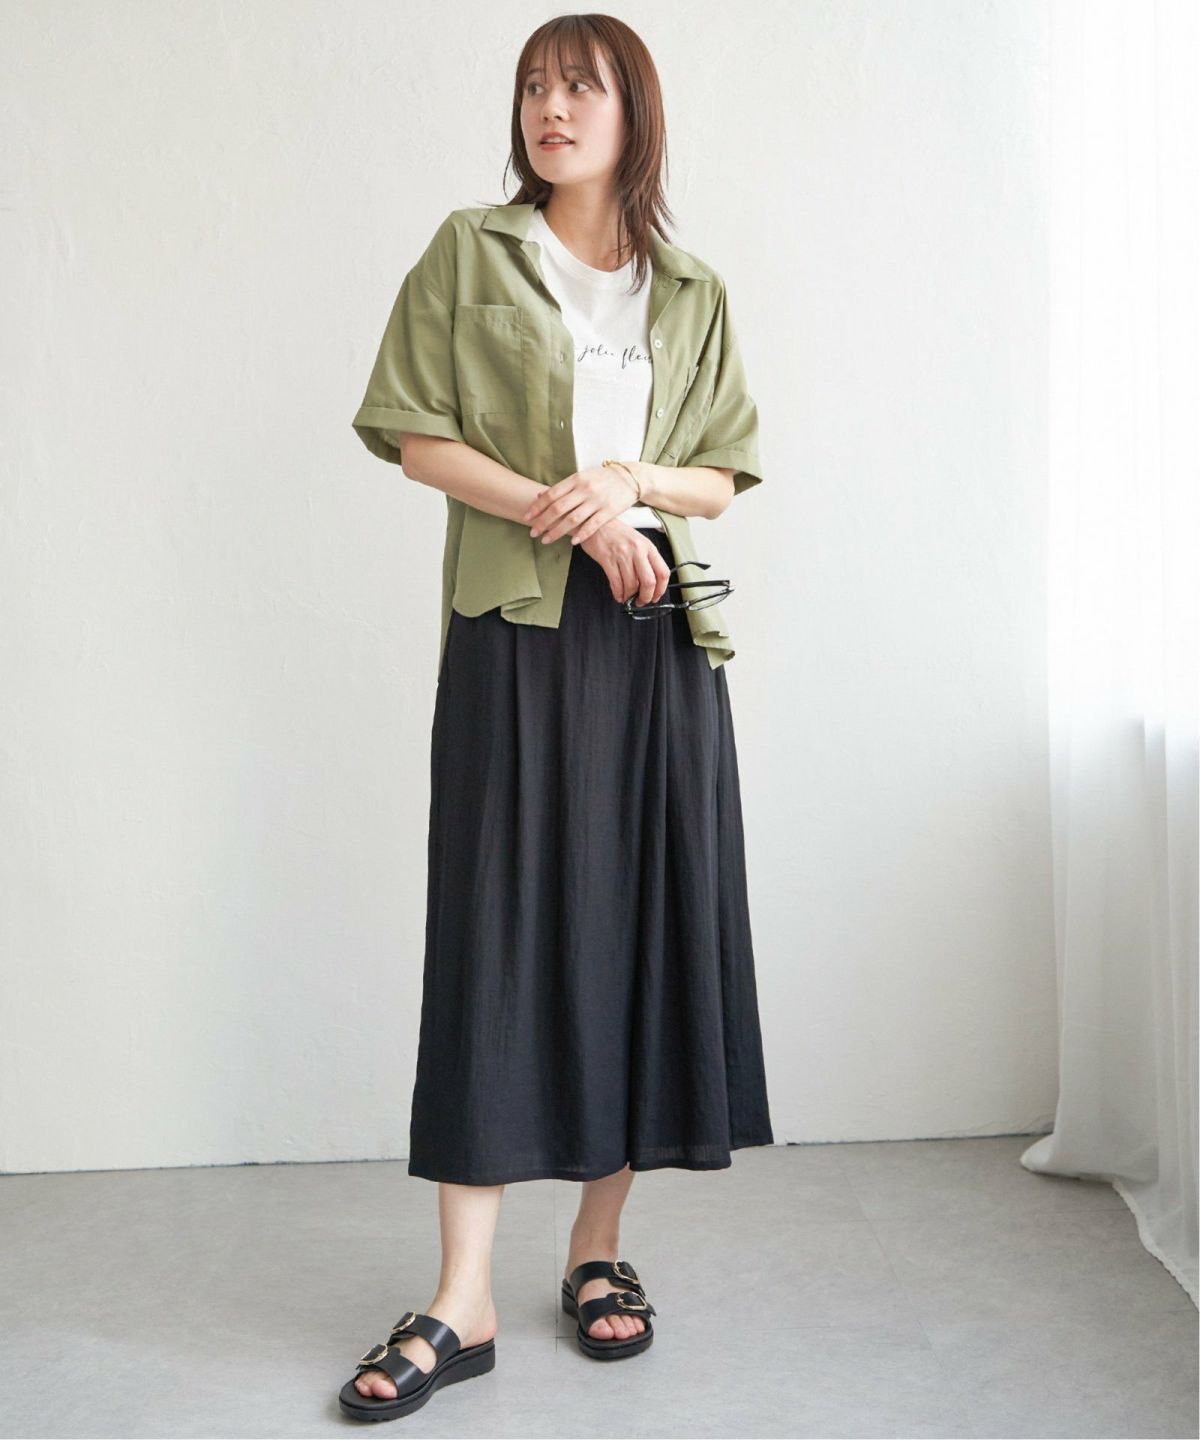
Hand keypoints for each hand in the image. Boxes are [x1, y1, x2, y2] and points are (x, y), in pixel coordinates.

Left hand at [521, 464, 642, 546]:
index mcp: (576, 479)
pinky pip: (592, 526)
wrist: (630, 477)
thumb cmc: (602, 478)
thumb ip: (564, 487)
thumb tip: (540, 495)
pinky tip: (572, 542)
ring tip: (546, 540)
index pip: (552, 494)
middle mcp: (585, 489)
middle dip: (543, 522)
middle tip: (532, 532)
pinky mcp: (609, 511)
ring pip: (572, 519)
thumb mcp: (583, 477)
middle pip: (558, 508)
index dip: (537, 506)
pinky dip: (580, 534)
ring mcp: (597, 501)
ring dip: (557, 531)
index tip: (527, 517)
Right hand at [579, 520, 672, 608]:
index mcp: (648, 546)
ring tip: (627, 598)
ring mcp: (622, 554)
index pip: (662, 572)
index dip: (660, 589)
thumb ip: (646, 559)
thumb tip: (650, 583)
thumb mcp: (638, 541)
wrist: (596, 523)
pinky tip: (618, 595)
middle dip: (646, 597)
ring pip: (631, 584)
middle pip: (649, 582)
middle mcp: (637, 550)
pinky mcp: (607, 559)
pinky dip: (618, 593)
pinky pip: (616, 582)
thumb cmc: (617, 533)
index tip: (655, 597)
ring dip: (630, 596)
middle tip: (641, 601)